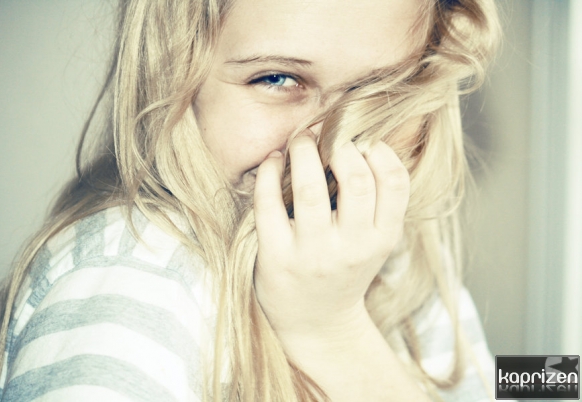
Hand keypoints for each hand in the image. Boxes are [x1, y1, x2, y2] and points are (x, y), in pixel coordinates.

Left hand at [254, 130, 409, 340]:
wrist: (316, 322)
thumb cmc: (345, 271)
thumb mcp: (374, 242)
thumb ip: (378, 202)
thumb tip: (364, 139)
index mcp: (381, 239)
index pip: (395, 182)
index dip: (380, 150)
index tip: (362, 141)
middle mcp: (351, 247)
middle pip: (355, 179)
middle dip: (340, 144)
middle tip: (329, 135)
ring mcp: (312, 253)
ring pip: (309, 188)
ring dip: (303, 151)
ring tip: (300, 140)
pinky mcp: (276, 257)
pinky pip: (269, 204)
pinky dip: (268, 173)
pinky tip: (271, 161)